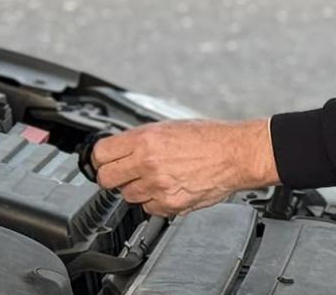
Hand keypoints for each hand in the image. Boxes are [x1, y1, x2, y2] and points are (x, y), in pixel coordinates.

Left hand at [91, 118, 279, 216]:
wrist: (235, 154)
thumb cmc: (207, 138)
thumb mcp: (166, 127)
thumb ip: (139, 139)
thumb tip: (120, 148)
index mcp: (144, 139)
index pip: (100, 153)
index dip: (100, 158)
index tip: (103, 161)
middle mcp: (147, 163)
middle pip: (106, 178)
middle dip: (112, 177)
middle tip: (123, 173)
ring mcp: (158, 186)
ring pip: (127, 196)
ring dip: (136, 189)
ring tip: (154, 178)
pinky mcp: (170, 204)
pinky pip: (148, 208)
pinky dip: (154, 201)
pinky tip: (167, 188)